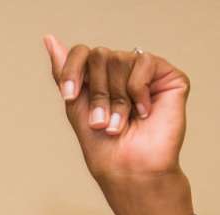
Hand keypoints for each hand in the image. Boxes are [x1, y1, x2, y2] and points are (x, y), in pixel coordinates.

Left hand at [42, 35, 192, 214]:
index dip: (72, 70)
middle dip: (97, 93)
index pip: (82, 53)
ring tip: (121, 124)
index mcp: (101, 78)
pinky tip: (144, 112)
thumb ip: (65, 73)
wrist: (132, 171)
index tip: (69, 96)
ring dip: (116, 99)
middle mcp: (123, 71)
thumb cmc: (106, 150)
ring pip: (119, 60)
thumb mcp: (77, 109)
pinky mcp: (169, 78)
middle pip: (99, 56)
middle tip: (102, 123)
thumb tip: (50, 39)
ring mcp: (146, 74)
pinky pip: (143, 62)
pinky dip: (138, 90)